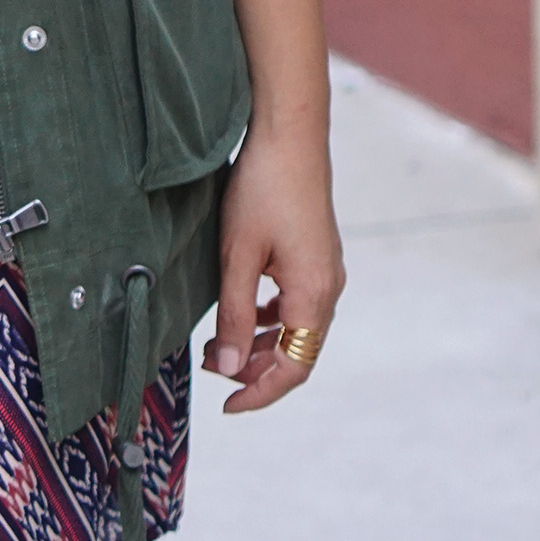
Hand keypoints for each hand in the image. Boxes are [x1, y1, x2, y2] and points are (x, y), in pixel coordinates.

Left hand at [203, 115, 344, 411]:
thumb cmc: (262, 190)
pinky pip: (296, 302)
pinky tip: (242, 309)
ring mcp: (325, 269)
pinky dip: (269, 317)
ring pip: (295, 327)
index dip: (260, 392)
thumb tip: (228, 367)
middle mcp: (327, 288)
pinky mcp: (315, 252)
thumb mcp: (238, 255)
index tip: (227, 406)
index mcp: (313, 296)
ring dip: (260, 342)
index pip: (293, 368)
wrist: (289, 134)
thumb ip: (233, 314)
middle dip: (255, 368)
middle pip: (297, 351)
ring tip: (218, 345)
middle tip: (211, 368)